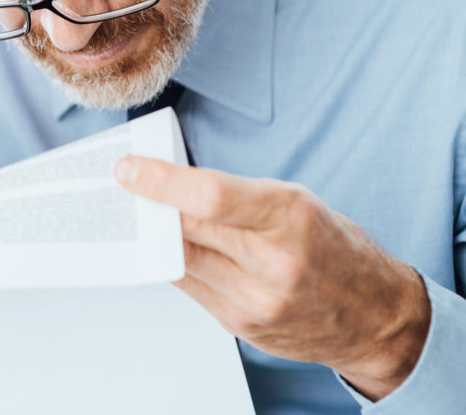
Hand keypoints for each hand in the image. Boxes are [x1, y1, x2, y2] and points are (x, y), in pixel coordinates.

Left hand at [114, 157, 430, 400]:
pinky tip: (165, 247)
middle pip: (187, 229)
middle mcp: (274, 262)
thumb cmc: (332, 247)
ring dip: (155, 237)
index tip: (127, 170)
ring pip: (181, 261)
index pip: (208, 196)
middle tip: (122, 188)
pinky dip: (175, 264)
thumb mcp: (296, 203)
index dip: (159, 181)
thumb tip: (170, 186)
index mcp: (290, 216)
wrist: (374, 316)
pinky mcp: (242, 326)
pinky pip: (190, 287)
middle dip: (148, 206)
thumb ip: (235, 196)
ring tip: (137, 215)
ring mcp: (257, 300)